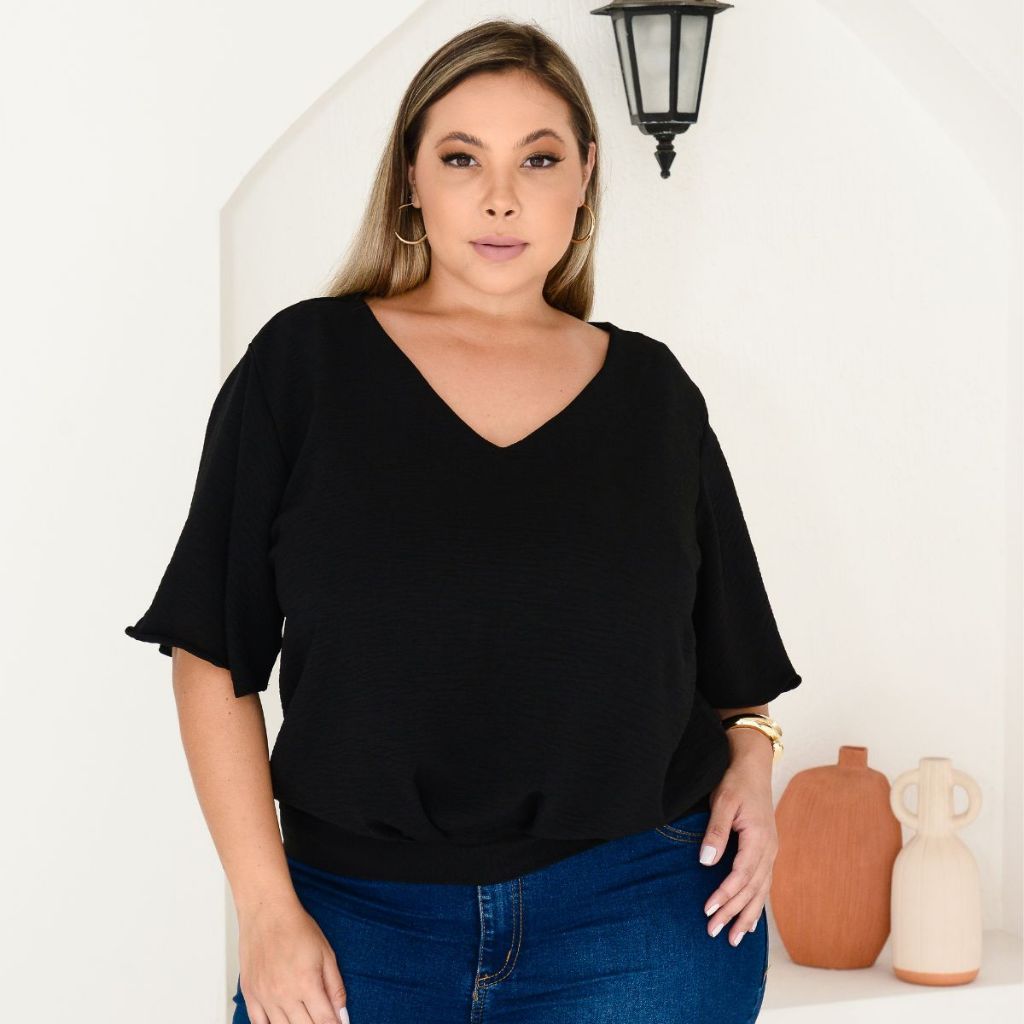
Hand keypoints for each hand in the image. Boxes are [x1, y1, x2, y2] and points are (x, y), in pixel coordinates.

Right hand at [238, 893, 349, 1022]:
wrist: (268, 913)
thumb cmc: (296, 928)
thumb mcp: (326, 954)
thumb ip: (335, 987)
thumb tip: (342, 1013)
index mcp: (306, 983)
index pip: (324, 1021)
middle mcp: (284, 994)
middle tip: (322, 1019)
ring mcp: (265, 997)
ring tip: (305, 1019)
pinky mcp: (251, 995)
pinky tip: (282, 1022)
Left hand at [698, 761, 777, 947]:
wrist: (753, 766)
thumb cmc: (735, 782)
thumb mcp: (723, 802)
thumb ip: (716, 832)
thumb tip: (706, 862)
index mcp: (759, 838)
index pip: (741, 875)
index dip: (724, 895)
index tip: (708, 909)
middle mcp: (769, 850)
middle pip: (751, 889)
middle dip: (733, 913)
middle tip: (714, 933)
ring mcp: (771, 852)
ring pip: (760, 891)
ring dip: (747, 916)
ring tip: (735, 939)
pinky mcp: (767, 851)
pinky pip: (764, 884)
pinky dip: (757, 904)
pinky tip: (751, 921)